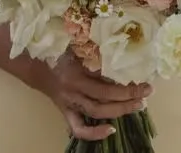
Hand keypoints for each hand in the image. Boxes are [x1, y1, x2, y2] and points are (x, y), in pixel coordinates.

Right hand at [34, 51, 151, 140]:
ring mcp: (69, 104)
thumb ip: (95, 53)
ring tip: (137, 106)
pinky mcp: (65, 112)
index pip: (106, 84)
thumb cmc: (58, 51)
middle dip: (128, 98)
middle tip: (146, 94)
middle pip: (104, 99)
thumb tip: (122, 56)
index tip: (144, 82)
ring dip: (119, 111)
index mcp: (76, 74)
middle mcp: (73, 91)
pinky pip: (78, 128)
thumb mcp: (77, 48)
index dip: (127, 86)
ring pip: (96, 112)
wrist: (34, 63)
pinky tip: (110, 130)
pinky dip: (94, 133)